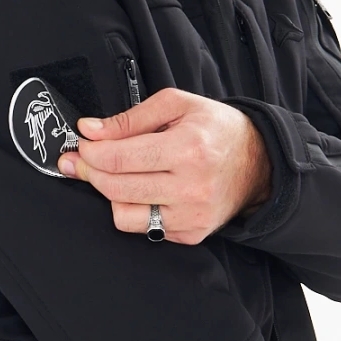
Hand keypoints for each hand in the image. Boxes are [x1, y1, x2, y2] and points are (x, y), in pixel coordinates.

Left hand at [56, 88, 271, 243]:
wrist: (259, 164)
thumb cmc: (217, 129)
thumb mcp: (178, 105)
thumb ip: (130, 118)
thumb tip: (90, 130)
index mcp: (188, 149)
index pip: (118, 158)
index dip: (90, 152)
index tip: (81, 145)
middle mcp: (191, 187)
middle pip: (115, 187)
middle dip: (90, 172)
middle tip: (83, 160)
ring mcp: (191, 216)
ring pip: (123, 215)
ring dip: (111, 194)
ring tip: (116, 176)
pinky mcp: (191, 234)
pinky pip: (143, 228)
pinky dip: (134, 209)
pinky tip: (142, 191)